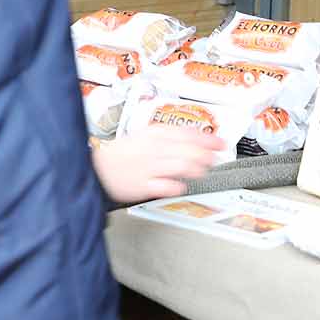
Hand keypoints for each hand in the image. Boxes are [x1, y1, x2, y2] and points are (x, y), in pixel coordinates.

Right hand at [91, 125, 223, 204]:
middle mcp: (153, 149)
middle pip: (187, 150)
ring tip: (204, 171)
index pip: (187, 133)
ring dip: (196, 169)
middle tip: (216, 158)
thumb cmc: (124, 154)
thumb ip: (171, 135)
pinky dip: (176, 186)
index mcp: (155, 134)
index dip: (208, 138)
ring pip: (180, 166)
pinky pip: (163, 186)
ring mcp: (148, 167)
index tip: (221, 143)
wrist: (98, 168)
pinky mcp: (142, 185)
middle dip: (206, 155)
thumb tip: (196, 136)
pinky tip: (182, 186)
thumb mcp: (147, 135)